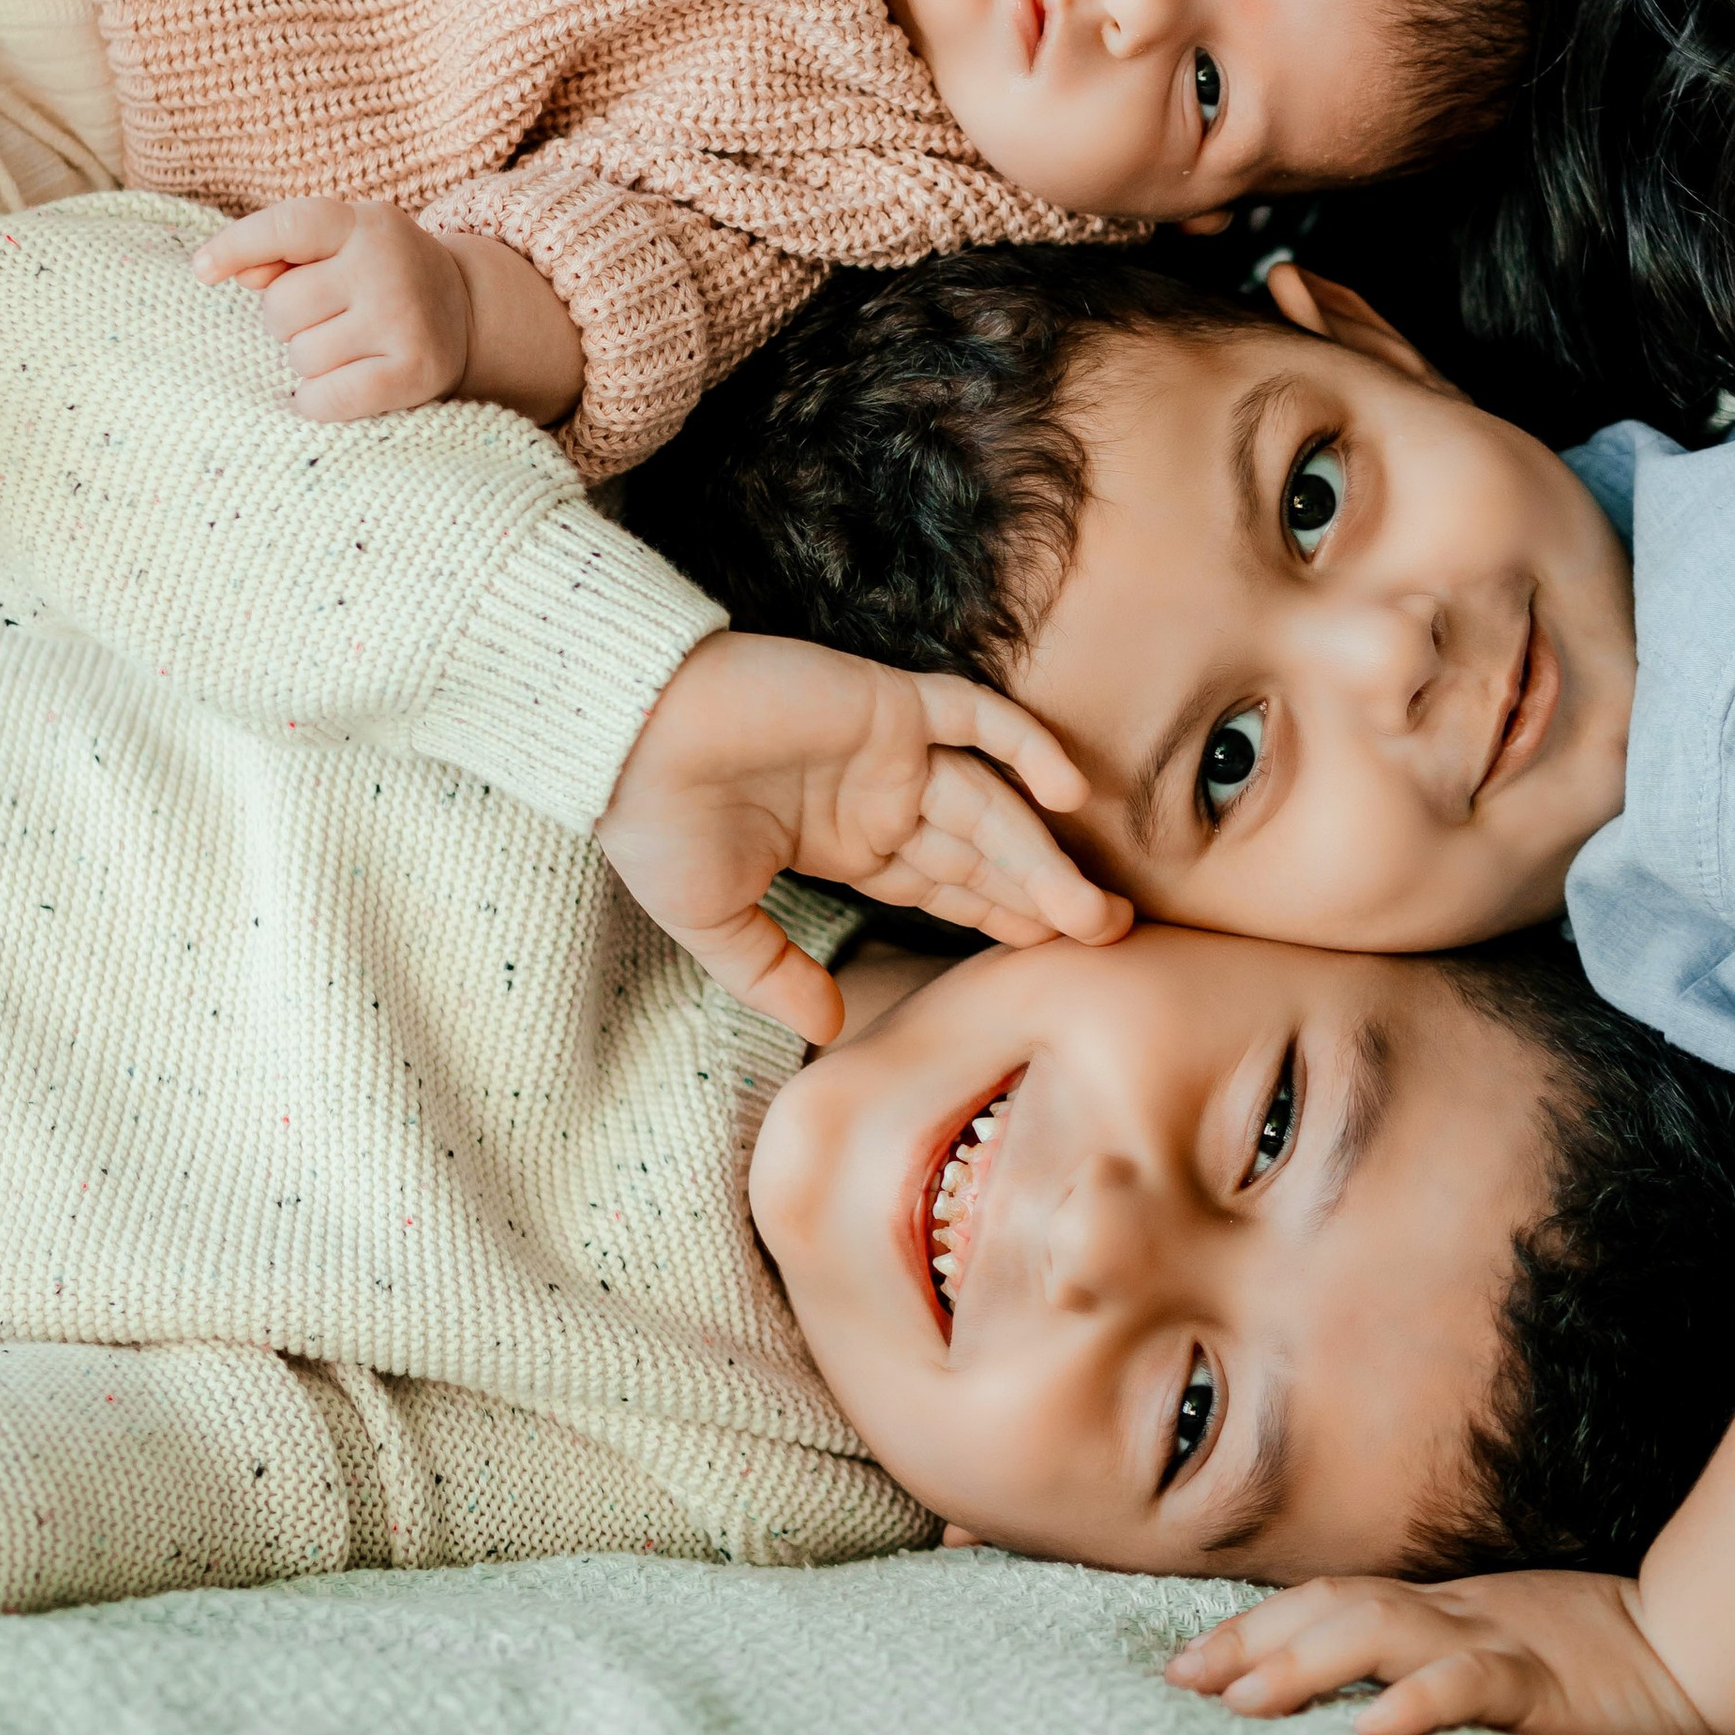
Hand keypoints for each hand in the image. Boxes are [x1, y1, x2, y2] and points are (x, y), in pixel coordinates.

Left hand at [194, 197, 473, 419]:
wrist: (467, 311)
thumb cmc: (378, 276)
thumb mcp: (340, 245)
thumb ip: (282, 251)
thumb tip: (233, 272)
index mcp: (366, 224)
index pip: (289, 225)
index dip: (237, 245)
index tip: (201, 271)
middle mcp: (388, 266)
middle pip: (281, 307)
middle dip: (288, 321)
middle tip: (326, 317)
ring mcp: (403, 320)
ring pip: (301, 357)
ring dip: (310, 361)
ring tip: (347, 347)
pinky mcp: (413, 371)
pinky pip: (325, 399)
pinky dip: (317, 401)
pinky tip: (340, 385)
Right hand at [596, 630, 1131, 1046]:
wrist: (622, 739)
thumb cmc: (654, 822)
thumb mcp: (715, 923)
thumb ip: (775, 976)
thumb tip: (832, 1031)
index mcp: (848, 844)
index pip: (947, 886)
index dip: (1002, 918)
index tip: (1059, 955)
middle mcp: (882, 798)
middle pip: (985, 852)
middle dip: (1046, 894)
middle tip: (1113, 936)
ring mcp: (891, 750)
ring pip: (992, 804)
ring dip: (1045, 851)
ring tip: (1096, 908)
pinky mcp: (889, 703)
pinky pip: (975, 718)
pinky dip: (1024, 745)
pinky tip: (1067, 789)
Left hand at [1166, 1569, 1723, 1734]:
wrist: (1702, 1643)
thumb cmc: (1605, 1659)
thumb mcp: (1506, 1654)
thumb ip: (1440, 1661)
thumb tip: (1356, 1698)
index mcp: (1446, 1611)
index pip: (1332, 1604)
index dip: (1256, 1628)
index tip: (1187, 1664)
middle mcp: (1458, 1615)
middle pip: (1336, 1606)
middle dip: (1254, 1640)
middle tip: (1184, 1678)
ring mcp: (1500, 1640)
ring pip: (1386, 1631)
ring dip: (1307, 1661)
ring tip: (1245, 1698)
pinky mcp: (1544, 1683)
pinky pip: (1474, 1684)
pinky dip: (1421, 1700)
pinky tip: (1375, 1727)